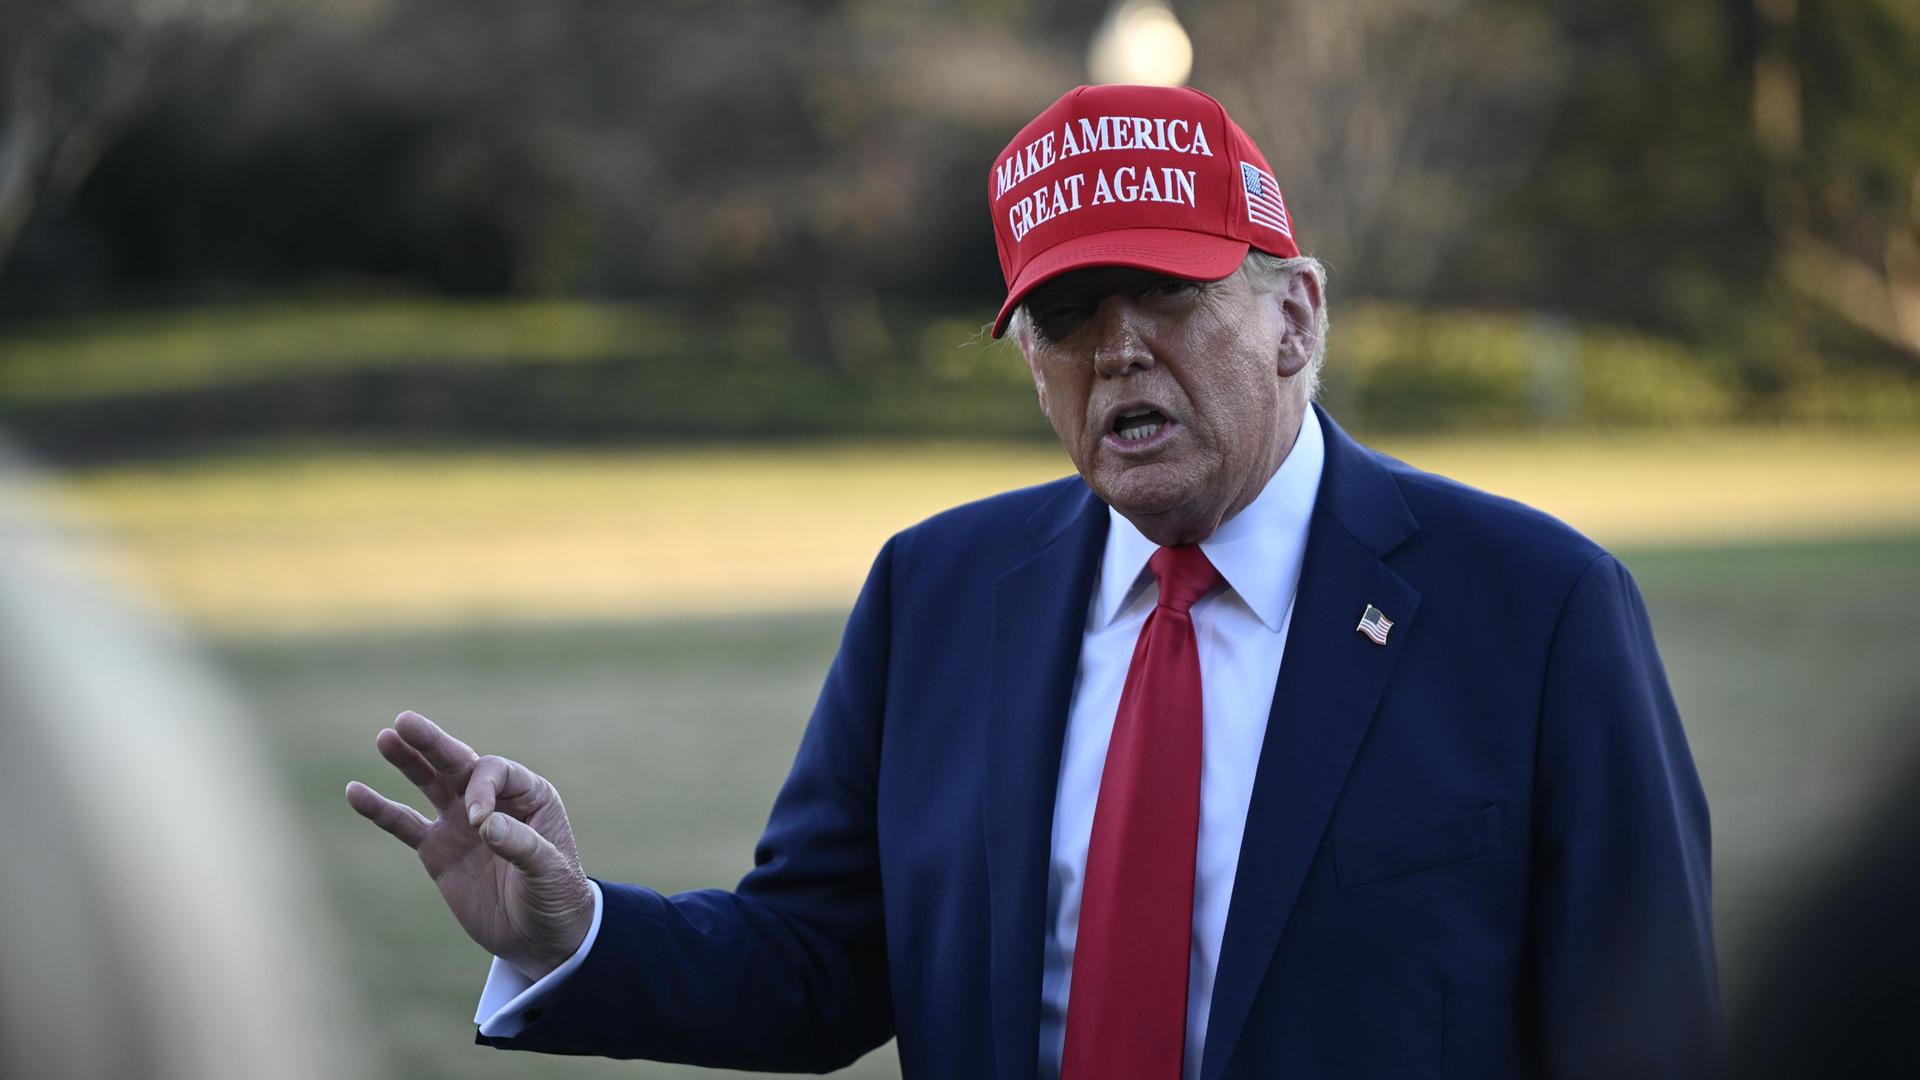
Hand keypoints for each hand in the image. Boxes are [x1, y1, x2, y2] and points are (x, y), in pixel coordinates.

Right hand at [346, 710, 595, 980]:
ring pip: (430, 784)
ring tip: (385, 738)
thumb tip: (485, 825)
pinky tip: (355, 791)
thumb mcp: (550, 872)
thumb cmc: (557, 898)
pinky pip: (404, 824)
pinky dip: (380, 809)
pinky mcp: (437, 849)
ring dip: (408, 762)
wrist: (541, 938)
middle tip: (405, 721)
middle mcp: (492, 801)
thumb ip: (522, 847)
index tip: (479, 823)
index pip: (494, 771)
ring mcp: (461, 823)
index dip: (480, 788)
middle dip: (433, 744)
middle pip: (458, 764)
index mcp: (529, 796)